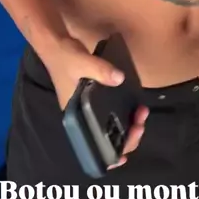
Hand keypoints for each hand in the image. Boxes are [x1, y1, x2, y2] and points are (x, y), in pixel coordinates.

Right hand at [46, 36, 148, 167]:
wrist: (56, 43)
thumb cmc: (64, 57)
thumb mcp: (82, 63)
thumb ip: (100, 70)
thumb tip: (120, 79)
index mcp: (77, 117)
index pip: (94, 146)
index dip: (110, 155)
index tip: (126, 153)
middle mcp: (83, 117)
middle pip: (108, 139)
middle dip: (129, 135)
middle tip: (141, 119)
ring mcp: (89, 109)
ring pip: (112, 127)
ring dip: (130, 125)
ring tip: (141, 112)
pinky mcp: (95, 99)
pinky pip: (112, 114)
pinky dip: (125, 115)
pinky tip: (135, 107)